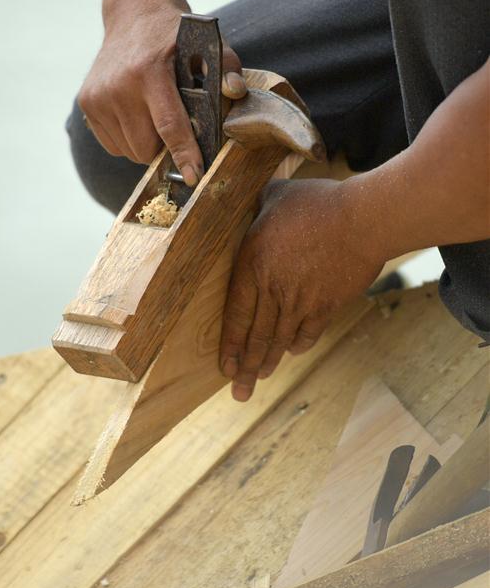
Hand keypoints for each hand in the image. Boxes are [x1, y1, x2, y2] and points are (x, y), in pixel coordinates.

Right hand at [78, 0, 245, 186]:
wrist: (134, 13)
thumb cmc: (175, 35)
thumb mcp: (207, 43)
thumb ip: (227, 68)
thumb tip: (236, 92)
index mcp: (150, 71)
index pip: (169, 126)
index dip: (183, 155)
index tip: (193, 177)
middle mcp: (118, 85)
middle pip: (146, 148)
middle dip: (164, 149)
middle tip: (175, 129)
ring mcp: (98, 96)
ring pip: (129, 151)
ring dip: (146, 144)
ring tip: (153, 116)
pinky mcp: (87, 103)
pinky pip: (113, 145)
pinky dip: (128, 139)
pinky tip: (136, 114)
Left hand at [220, 178, 386, 400]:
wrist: (364, 220)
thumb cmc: (319, 203)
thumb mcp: (277, 196)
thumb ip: (259, 206)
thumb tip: (254, 205)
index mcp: (251, 264)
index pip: (234, 314)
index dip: (229, 344)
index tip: (224, 366)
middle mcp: (272, 289)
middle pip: (255, 337)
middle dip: (245, 368)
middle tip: (238, 392)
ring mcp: (300, 301)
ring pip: (280, 340)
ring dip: (269, 362)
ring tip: (260, 377)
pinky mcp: (327, 305)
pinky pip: (308, 333)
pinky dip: (298, 345)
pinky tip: (293, 351)